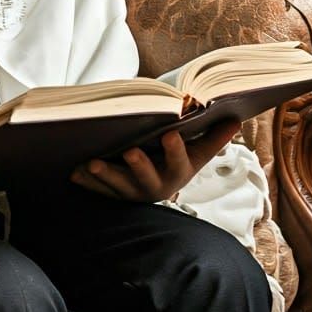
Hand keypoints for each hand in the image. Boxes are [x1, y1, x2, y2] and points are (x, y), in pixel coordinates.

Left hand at [69, 120, 241, 203]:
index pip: (179, 162)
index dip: (175, 150)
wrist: (158, 184)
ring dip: (106, 176)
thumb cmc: (178, 160)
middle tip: (130, 152)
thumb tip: (236, 117)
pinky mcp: (113, 194)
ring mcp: (133, 193)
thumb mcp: (197, 151)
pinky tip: (75, 172)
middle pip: (148, 179)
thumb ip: (214, 136)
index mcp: (178, 172)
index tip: (170, 135)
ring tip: (92, 163)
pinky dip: (87, 183)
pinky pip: (99, 191)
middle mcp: (156, 186)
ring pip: (119, 187)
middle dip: (139, 166)